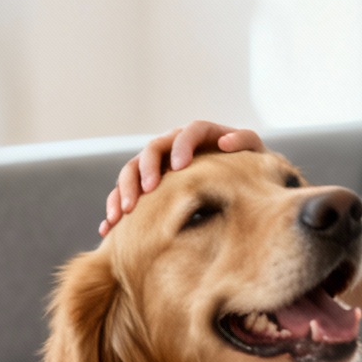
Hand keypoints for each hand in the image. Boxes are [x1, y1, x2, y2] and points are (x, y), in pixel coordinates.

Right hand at [102, 120, 262, 235]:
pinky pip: (124, 193)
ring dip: (123, 191)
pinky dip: (114, 208)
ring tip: (121, 215)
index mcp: (201, 135)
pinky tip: (108, 229)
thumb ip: (245, 142)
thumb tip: (225, 141)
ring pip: (132, 171)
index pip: (189, 132)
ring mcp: (158, 165)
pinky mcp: (147, 185)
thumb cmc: (248, 167)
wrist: (238, 184)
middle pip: (151, 150)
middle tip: (146, 192)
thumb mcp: (254, 153)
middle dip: (145, 171)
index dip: (182, 146)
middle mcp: (174, 146)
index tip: (180, 166)